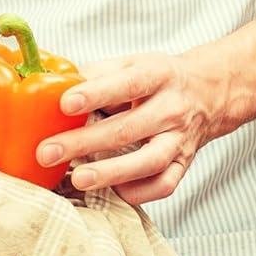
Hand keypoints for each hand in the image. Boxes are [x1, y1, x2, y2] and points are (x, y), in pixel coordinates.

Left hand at [36, 50, 231, 205]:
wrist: (208, 92)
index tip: (64, 104)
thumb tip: (49, 81)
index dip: (95, 94)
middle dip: (84, 142)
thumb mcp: (129, 63)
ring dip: (112, 173)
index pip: (127, 84)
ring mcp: (180, 139)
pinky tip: (111, 190)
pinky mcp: (184, 163)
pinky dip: (139, 192)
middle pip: (129, 128)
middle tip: (47, 152)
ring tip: (78, 179)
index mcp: (157, 76)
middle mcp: (171, 109)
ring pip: (149, 161)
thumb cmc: (156, 78)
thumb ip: (93, 73)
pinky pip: (164, 185)